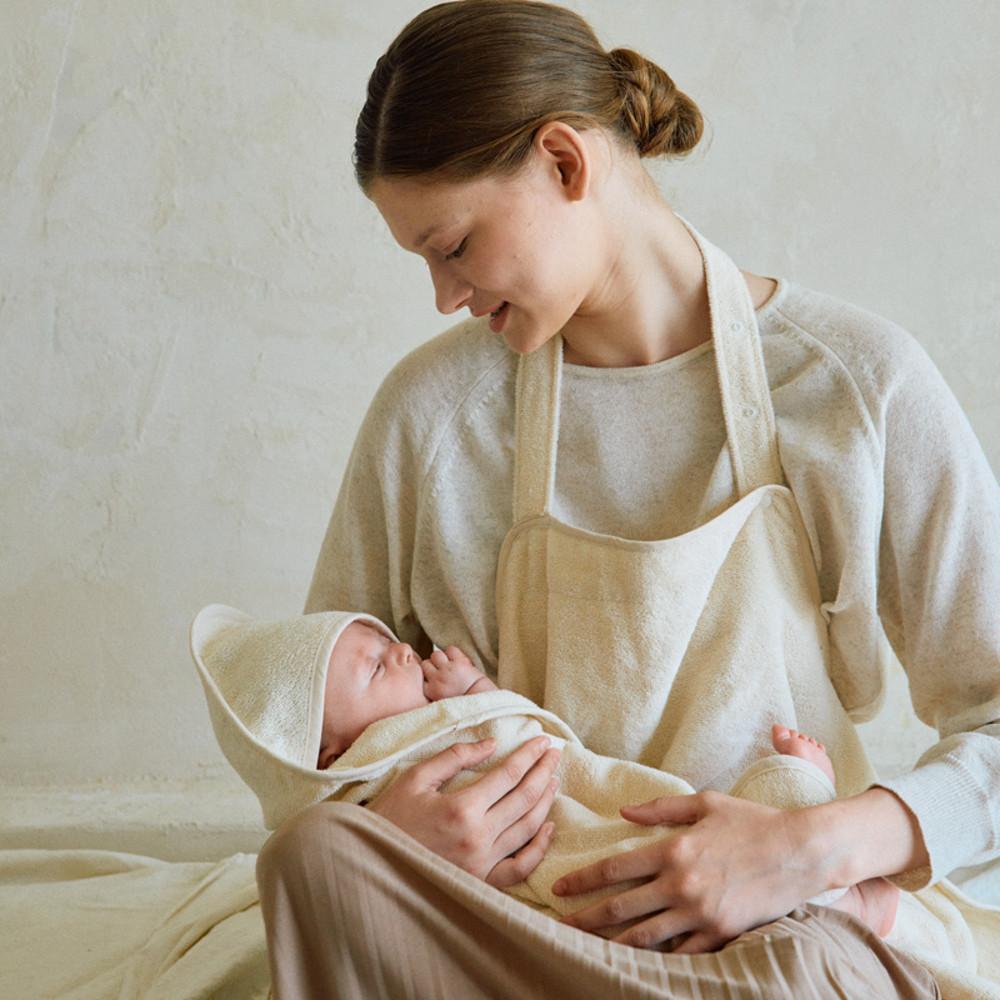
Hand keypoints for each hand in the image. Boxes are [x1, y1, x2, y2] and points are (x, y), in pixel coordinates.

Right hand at [368, 734, 560, 887]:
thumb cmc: (389, 817)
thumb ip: (455, 757)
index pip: (508, 776)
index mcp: (461, 809)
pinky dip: (538, 848)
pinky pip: (519, 868)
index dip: (529, 756)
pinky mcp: (480, 883)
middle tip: (555, 753)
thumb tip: (491, 743)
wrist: (368, 863)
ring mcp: (481, 865)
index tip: (544, 741)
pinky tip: (548, 827)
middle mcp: (477, 839)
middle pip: (525, 799)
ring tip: (553, 780)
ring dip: (545, 802)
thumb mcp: (416, 777)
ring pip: (527, 829)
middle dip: (543, 772)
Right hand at [421, 646, 491, 699]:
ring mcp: (449, 669)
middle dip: (432, 666)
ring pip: (435, 655)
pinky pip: (450, 649)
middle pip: (425, 664)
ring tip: (448, 665)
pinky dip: (453, 653)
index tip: (431, 678)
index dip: (425, 676)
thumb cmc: (462, 702)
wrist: (482, 700)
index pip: (419, 676)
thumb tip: (423, 682)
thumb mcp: (440, 702)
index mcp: (431, 691)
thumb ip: (430, 692)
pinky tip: (457, 660)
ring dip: (441, 658)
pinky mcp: (461, 662)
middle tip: (440, 671)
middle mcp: (437, 679)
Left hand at [553, 791, 820, 952]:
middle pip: (621, 908)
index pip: (614, 868)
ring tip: (587, 950)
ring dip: (612, 945)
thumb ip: (660, 807)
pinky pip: (681, 953)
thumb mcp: (704, 802)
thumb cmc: (752, 820)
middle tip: (559, 928)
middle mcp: (681, 884)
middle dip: (585, 919)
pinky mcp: (721, 934)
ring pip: (645, 937)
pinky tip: (636, 963)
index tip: (558, 888)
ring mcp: (700, 913)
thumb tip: (623, 812)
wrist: (801, 851)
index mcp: (673, 848)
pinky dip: (657, 959)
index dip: (582, 880)